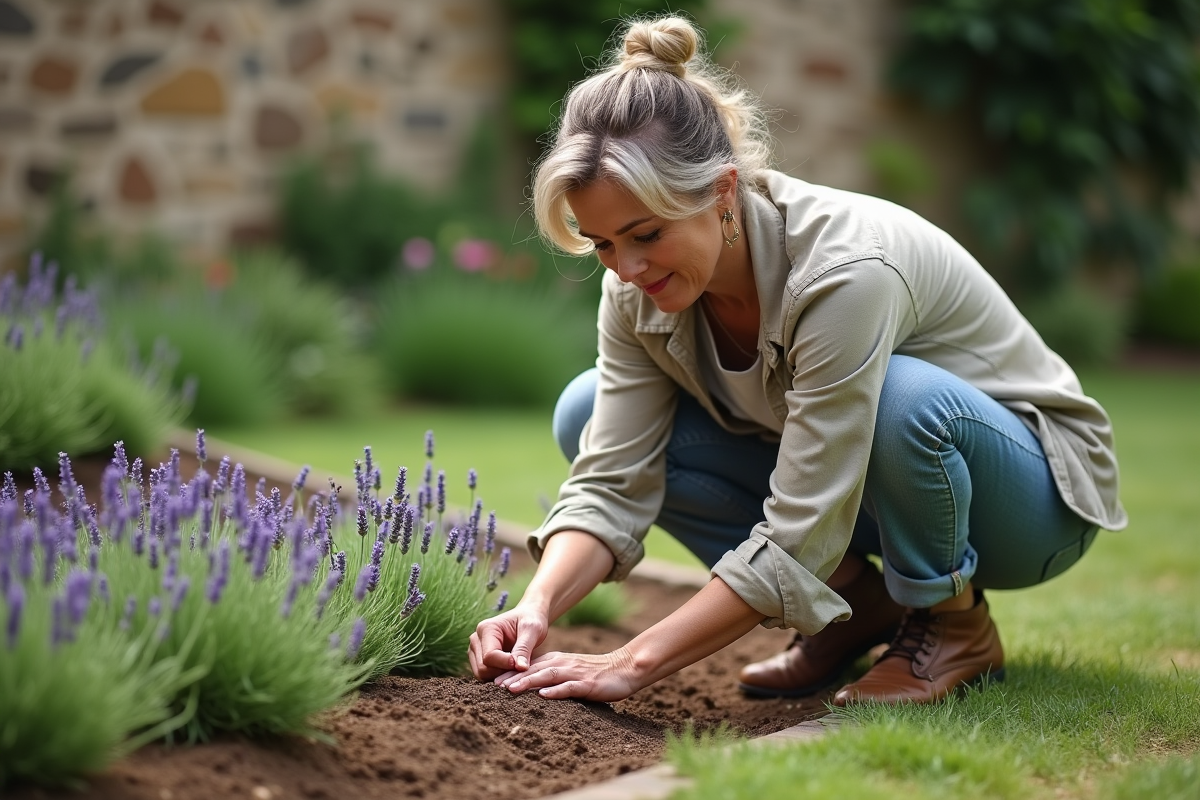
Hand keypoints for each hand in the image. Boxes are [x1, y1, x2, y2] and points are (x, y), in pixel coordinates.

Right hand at [468, 604, 549, 680]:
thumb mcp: (532, 630)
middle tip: (521, 668)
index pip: (489, 656)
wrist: (527, 617)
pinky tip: (511, 669)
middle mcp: (476, 639)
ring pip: (482, 674)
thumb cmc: (530, 620)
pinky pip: (485, 675)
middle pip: (483, 668)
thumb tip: (520, 668)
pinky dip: (498, 677)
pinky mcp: (478, 659)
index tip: (522, 666)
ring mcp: (475, 650)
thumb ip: (524, 648)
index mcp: (486, 628)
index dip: (505, 665)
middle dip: (503, 673)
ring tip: (517, 668)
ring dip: (500, 676)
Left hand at [495, 646, 643, 701]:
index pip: (529, 666)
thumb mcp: (570, 672)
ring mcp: (574, 673)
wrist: (624, 668)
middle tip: (493, 687)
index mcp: (557, 661)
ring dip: (528, 682)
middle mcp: (562, 664)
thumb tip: (531, 688)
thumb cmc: (596, 673)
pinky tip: (543, 696)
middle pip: (533, 670)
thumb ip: (552, 676)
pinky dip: (555, 691)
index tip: (491, 683)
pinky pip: (569, 687)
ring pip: (547, 676)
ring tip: (510, 689)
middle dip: (512, 678)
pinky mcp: (587, 684)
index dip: (510, 673)